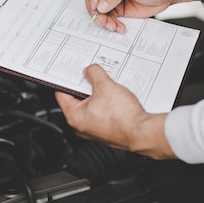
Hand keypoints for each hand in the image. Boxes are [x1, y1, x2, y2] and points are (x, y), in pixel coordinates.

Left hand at [55, 64, 175, 159]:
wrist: (141, 132)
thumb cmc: (122, 117)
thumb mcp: (105, 85)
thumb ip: (94, 74)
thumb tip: (90, 70)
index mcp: (74, 116)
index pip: (62, 93)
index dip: (68, 80)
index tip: (74, 72)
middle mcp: (82, 126)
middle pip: (78, 99)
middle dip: (87, 86)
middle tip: (95, 77)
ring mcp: (95, 130)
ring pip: (92, 106)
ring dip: (99, 94)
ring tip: (109, 87)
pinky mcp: (107, 130)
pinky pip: (103, 113)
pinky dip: (108, 104)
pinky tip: (116, 97)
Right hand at [84, 0, 203, 32]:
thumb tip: (101, 4)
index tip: (97, 4)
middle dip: (96, 10)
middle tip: (102, 18)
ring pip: (99, 9)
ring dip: (104, 20)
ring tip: (112, 25)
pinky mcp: (118, 7)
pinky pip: (109, 17)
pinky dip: (111, 24)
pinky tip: (118, 26)